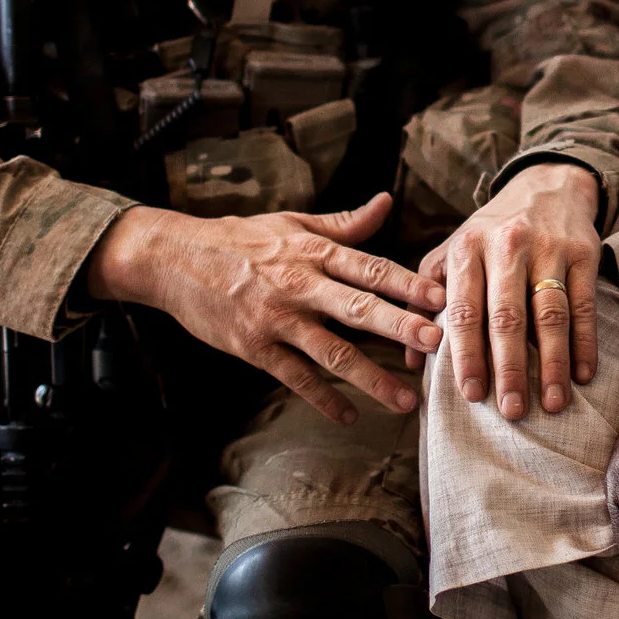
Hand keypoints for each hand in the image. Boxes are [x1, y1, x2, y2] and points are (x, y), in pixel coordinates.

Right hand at [86, 193, 443, 423]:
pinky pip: (294, 377)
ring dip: (371, 378)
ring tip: (405, 401)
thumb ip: (344, 223)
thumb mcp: (293, 224)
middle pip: (357, 307)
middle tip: (438, 343)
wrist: (176, 259)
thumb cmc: (241, 239)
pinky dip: (323, 398)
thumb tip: (386, 202)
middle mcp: (299, 285)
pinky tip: (350, 416)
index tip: (442, 298)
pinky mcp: (253, 347)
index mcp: (314, 252)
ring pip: (331, 352)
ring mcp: (276, 319)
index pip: (370, 267)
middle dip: (400, 326)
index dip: (408, 283)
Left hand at [415, 161, 602, 418]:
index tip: (471, 395)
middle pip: (508, 317)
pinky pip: (585, 305)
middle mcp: (507, 246)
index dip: (467, 355)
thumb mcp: (453, 251)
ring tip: (552, 403)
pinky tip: (583, 375)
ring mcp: (549, 249)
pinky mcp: (584, 253)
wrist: (547, 183)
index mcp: (468, 249)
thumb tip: (412, 359)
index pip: (465, 310)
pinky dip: (584, 343)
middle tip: (511, 410)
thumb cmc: (491, 230)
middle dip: (509, 368)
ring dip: (552, 363)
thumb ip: (426, 300)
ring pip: (551, 314)